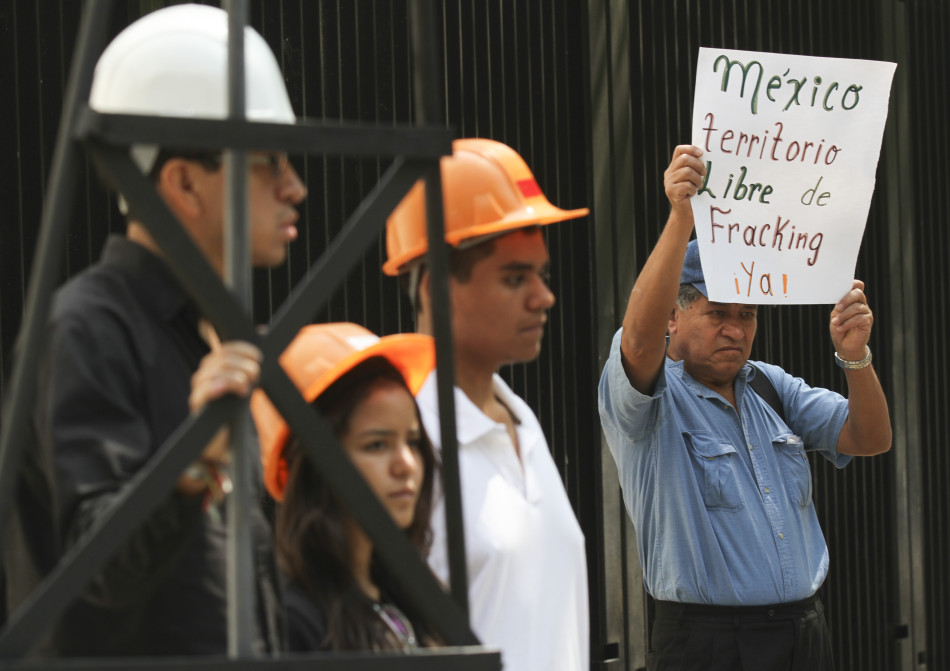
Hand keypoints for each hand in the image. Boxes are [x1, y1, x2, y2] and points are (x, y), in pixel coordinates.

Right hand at [178, 329, 261, 495]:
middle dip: (242, 364)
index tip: (258, 357)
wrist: (224, 437)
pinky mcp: (197, 405)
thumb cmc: (234, 408)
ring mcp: (199, 389)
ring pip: (213, 372)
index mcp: (216, 366)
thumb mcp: (246, 383)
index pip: (225, 348)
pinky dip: (218, 386)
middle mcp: (204, 374)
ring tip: (247, 388)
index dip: (242, 348)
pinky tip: (232, 389)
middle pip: (220, 358)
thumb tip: (262, 330)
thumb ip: (251, 361)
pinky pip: (203, 391)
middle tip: (255, 375)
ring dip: (235, 377)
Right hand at [664, 145, 704, 213]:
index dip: (690, 149)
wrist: (685, 213)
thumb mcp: (693, 177)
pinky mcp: (671, 191)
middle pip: (684, 159)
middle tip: (704, 173)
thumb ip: (694, 167)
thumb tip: (705, 156)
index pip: (679, 150)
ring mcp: (668, 182)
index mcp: (674, 167)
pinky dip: (693, 189)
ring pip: (686, 172)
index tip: (701, 154)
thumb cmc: (692, 194)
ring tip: (699, 185)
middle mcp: (669, 173)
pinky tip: (693, 193)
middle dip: (698, 165)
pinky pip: (686, 185)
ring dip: (697, 179)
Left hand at [829, 279, 872, 360]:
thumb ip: (839, 304)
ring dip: (843, 315)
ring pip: (856, 307)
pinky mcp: (868, 321)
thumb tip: (838, 293)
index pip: (857, 286)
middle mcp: (861, 304)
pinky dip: (848, 323)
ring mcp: (866, 312)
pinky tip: (841, 328)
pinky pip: (859, 318)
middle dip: (846, 299)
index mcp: (853, 300)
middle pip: (858, 294)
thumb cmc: (839, 328)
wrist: (844, 345)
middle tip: (838, 308)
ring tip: (835, 323)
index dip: (853, 283)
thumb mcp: (836, 314)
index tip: (842, 286)